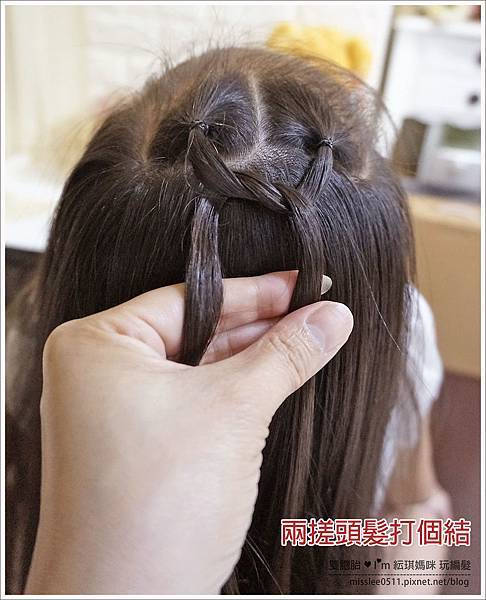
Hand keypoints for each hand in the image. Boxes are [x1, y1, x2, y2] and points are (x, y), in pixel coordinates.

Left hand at [26, 271, 352, 593]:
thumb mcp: (234, 410)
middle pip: (195, 330)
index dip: (257, 291)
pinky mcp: (133, 444)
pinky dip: (232, 391)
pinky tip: (274, 377)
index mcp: (95, 344)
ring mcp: (111, 410)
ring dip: (251, 359)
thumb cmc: (160, 504)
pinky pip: (190, 399)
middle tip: (316, 311)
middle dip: (259, 325)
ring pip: (196, 367)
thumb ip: (286, 353)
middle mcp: (95, 372)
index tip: (307, 283)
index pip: (191, 298)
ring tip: (307, 339)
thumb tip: (332, 314)